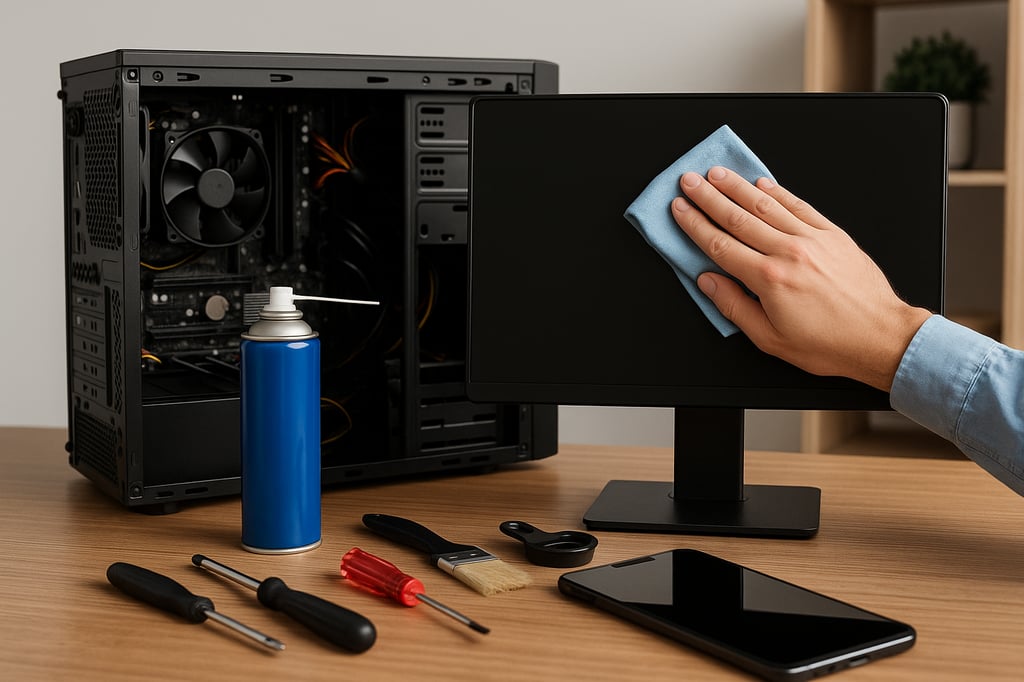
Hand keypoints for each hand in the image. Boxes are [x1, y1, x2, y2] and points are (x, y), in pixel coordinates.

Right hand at [671, 166, 931, 391]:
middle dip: (709, 197)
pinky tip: (763, 183)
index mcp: (769, 279)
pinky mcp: (833, 234)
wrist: (880, 336)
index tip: (680, 208)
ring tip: (717, 174)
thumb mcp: (770, 339)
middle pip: (738, 218)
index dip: (695, 224)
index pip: (720, 245)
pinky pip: (800, 206)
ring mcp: (812, 239)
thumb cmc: (829, 344)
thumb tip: (708, 282)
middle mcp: (789, 252)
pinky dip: (779, 193)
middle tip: (689, 180)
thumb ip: (734, 307)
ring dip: (738, 187)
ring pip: (766, 206)